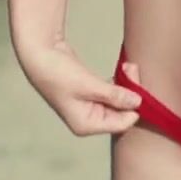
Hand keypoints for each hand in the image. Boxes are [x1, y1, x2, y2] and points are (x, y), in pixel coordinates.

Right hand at [16, 37, 143, 136]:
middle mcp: (89, 120)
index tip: (139, 86)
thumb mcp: (89, 85)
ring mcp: (90, 106)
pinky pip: (113, 92)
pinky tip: (123, 68)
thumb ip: (114, 95)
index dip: (134, 108)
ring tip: (128, 66)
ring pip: (119, 101)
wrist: (41, 54)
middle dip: (131, 93)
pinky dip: (119, 81)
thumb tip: (138, 103)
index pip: (121, 124)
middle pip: (122, 112)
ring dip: (127, 84)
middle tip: (133, 69)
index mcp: (86, 125)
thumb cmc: (59, 73)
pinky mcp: (91, 93)